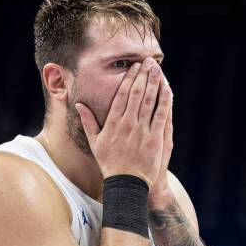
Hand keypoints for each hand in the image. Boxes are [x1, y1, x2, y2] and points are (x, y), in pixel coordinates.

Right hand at [75, 57, 171, 187]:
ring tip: (157, 68)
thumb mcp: (95, 142)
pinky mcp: (155, 138)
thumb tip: (78, 104)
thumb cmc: (110, 163)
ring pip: (149, 100)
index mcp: (113, 122)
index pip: (121, 95)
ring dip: (154, 82)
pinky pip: (161, 115)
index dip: (128, 79)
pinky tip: (167, 88)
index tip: (134, 67)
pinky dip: (164, 100)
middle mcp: (128, 123)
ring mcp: (142, 130)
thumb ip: (88, 122)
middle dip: (143, 75)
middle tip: (148, 61)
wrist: (126, 183)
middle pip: (136, 93)